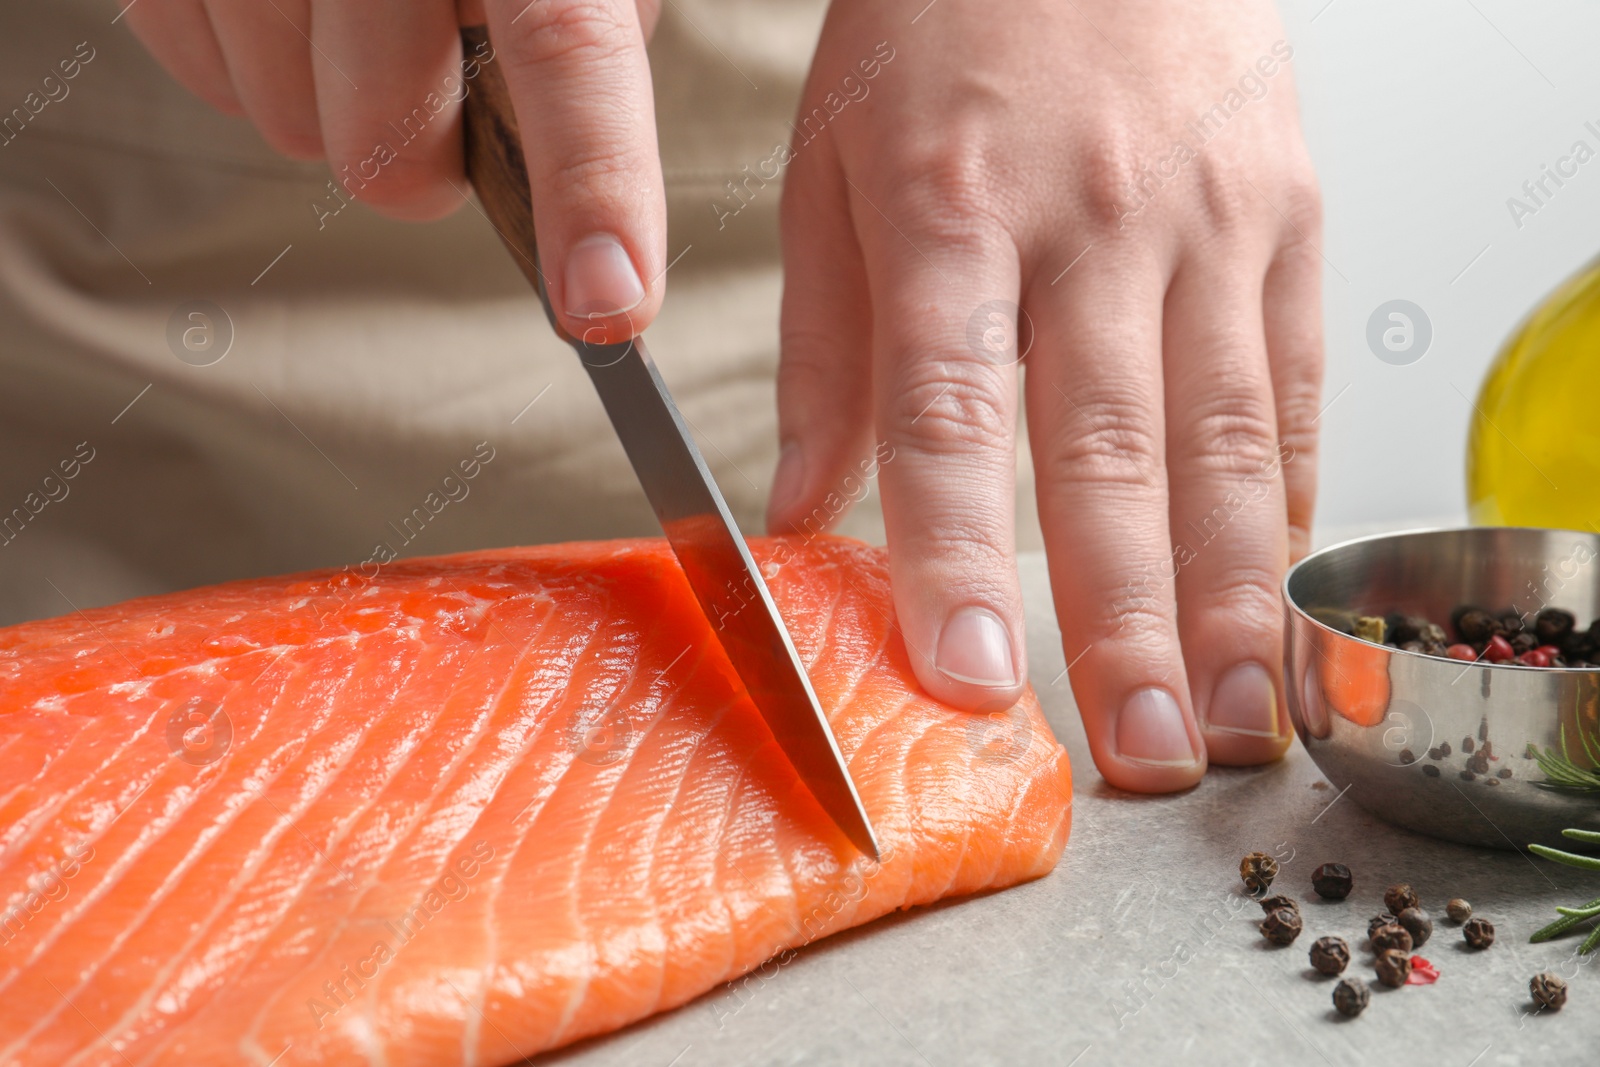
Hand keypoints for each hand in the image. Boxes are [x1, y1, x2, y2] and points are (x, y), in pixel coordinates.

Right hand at [122, 0, 666, 341]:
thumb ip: (587, 37)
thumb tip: (580, 192)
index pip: (566, 48)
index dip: (591, 187)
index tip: (607, 306)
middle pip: (386, 149)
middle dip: (424, 164)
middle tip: (444, 96)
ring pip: (287, 125)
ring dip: (334, 108)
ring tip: (361, 20)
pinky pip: (203, 73)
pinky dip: (253, 67)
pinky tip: (295, 9)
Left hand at [766, 0, 1322, 791]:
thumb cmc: (943, 25)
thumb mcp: (833, 168)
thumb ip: (819, 352)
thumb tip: (792, 514)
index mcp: (948, 206)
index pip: (949, 411)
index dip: (956, 553)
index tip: (969, 673)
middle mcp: (1089, 218)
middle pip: (1109, 447)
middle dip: (1128, 616)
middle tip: (1140, 747)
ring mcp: (1205, 216)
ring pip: (1223, 430)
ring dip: (1233, 589)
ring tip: (1236, 715)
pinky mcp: (1287, 209)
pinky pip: (1291, 371)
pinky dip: (1284, 489)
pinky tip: (1276, 584)